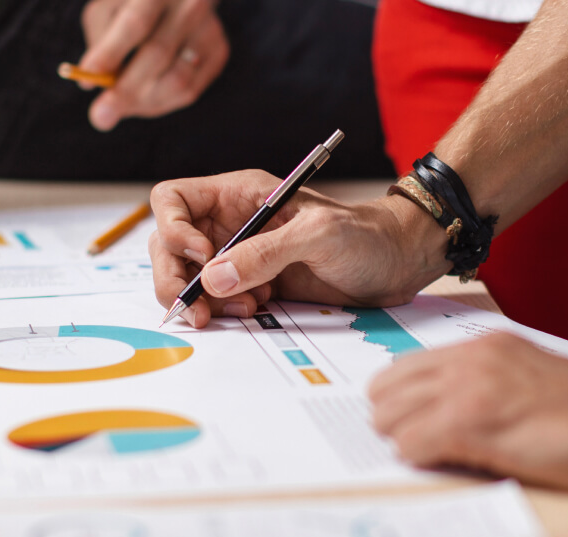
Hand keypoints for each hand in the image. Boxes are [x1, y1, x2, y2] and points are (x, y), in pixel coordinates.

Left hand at [78, 0, 228, 130]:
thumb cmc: (131, 6)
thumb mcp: (107, 11)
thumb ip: (100, 44)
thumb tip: (92, 84)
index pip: (135, 23)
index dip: (110, 54)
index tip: (86, 82)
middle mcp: (190, 5)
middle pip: (158, 55)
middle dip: (125, 91)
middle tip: (100, 116)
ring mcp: (210, 29)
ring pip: (178, 81)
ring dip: (144, 102)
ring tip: (122, 103)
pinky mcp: (219, 51)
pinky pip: (190, 92)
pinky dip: (162, 101)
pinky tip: (146, 94)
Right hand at [149, 170, 449, 326]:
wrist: (398, 263)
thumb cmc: (366, 234)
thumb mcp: (318, 235)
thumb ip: (266, 253)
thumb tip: (214, 277)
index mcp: (239, 194)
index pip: (172, 199)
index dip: (172, 228)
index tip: (201, 256)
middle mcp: (231, 222)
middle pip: (169, 246)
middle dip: (175, 278)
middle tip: (197, 308)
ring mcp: (241, 256)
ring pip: (190, 278)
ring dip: (202, 300)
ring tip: (244, 308)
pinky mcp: (254, 285)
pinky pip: (217, 300)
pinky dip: (224, 312)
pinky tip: (256, 310)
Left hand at [370, 333, 567, 493]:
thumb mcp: (532, 382)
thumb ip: (490, 386)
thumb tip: (447, 416)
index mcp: (485, 346)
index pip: (404, 367)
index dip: (403, 404)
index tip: (415, 427)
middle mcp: (471, 358)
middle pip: (385, 389)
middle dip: (396, 423)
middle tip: (424, 447)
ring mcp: (470, 386)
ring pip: (389, 417)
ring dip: (407, 444)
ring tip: (442, 459)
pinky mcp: (474, 421)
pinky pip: (410, 445)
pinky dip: (422, 462)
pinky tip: (455, 466)